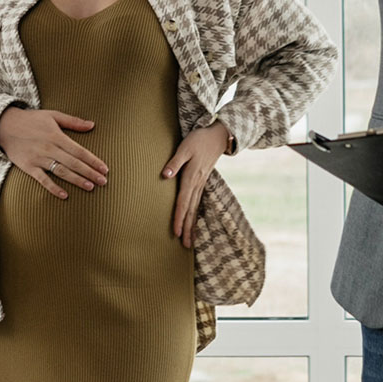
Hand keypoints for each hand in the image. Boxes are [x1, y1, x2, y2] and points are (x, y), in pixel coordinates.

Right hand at [0, 107, 109, 199]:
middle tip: (103, 182)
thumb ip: (73, 121)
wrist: (4, 125)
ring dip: (76, 180)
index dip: (93, 160)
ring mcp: (38, 158)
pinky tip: (64, 195)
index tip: (105, 169)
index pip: (79, 151)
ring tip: (90, 187)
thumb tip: (92, 125)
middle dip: (90, 173)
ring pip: (61, 171)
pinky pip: (42, 179)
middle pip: (73, 163)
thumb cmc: (31, 119)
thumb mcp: (53, 115)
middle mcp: (49, 148)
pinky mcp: (28, 167)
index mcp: (57, 136)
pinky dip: (53, 188)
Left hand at [162, 121, 231, 246]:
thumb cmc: (198, 139)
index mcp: (191, 177)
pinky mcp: (203, 182)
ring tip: (189, 241)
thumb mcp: (184, 147)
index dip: (178, 217)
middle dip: (187, 228)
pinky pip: (198, 203)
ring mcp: (202, 184)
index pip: (183, 202)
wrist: (217, 136)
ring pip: (195, 208)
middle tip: (184, 246)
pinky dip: (195, 215)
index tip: (175, 232)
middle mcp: (197, 184)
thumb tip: (165, 175)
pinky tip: (193, 223)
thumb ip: (174, 162)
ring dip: (192, 225)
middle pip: (190, 210)